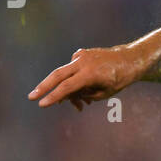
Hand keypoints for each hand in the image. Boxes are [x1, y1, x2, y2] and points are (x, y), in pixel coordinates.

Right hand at [27, 44, 144, 110]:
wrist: (129, 59)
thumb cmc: (119, 79)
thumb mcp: (104, 93)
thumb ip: (84, 95)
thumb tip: (66, 96)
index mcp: (90, 74)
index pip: (67, 87)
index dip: (53, 97)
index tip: (42, 104)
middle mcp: (83, 62)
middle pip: (58, 75)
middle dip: (43, 87)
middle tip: (31, 97)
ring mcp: (81, 56)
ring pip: (65, 74)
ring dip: (69, 92)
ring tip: (80, 106)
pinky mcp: (81, 54)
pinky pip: (71, 69)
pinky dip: (74, 81)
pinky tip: (85, 90)